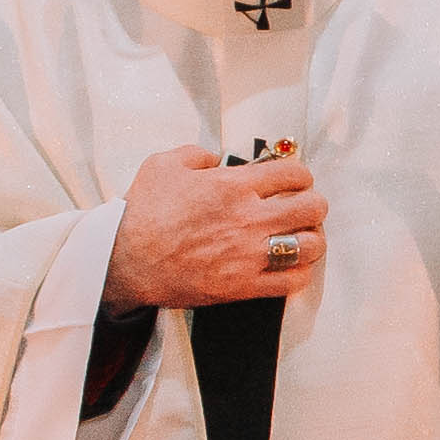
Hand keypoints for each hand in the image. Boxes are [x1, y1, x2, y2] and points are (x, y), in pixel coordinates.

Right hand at [108, 146, 326, 308]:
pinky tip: (291, 266)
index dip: (301, 174)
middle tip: (305, 207)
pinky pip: (292, 282)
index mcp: (232, 185)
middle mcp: (248, 218)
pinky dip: (299, 273)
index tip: (296, 180)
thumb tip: (217, 158)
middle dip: (313, 204)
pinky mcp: (243, 286)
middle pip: (312, 207)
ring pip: (310, 245)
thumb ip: (197, 154)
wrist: (125, 261)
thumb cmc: (142, 214)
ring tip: (303, 237)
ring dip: (312, 239)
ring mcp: (248, 254)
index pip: (294, 173)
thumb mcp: (164, 165)